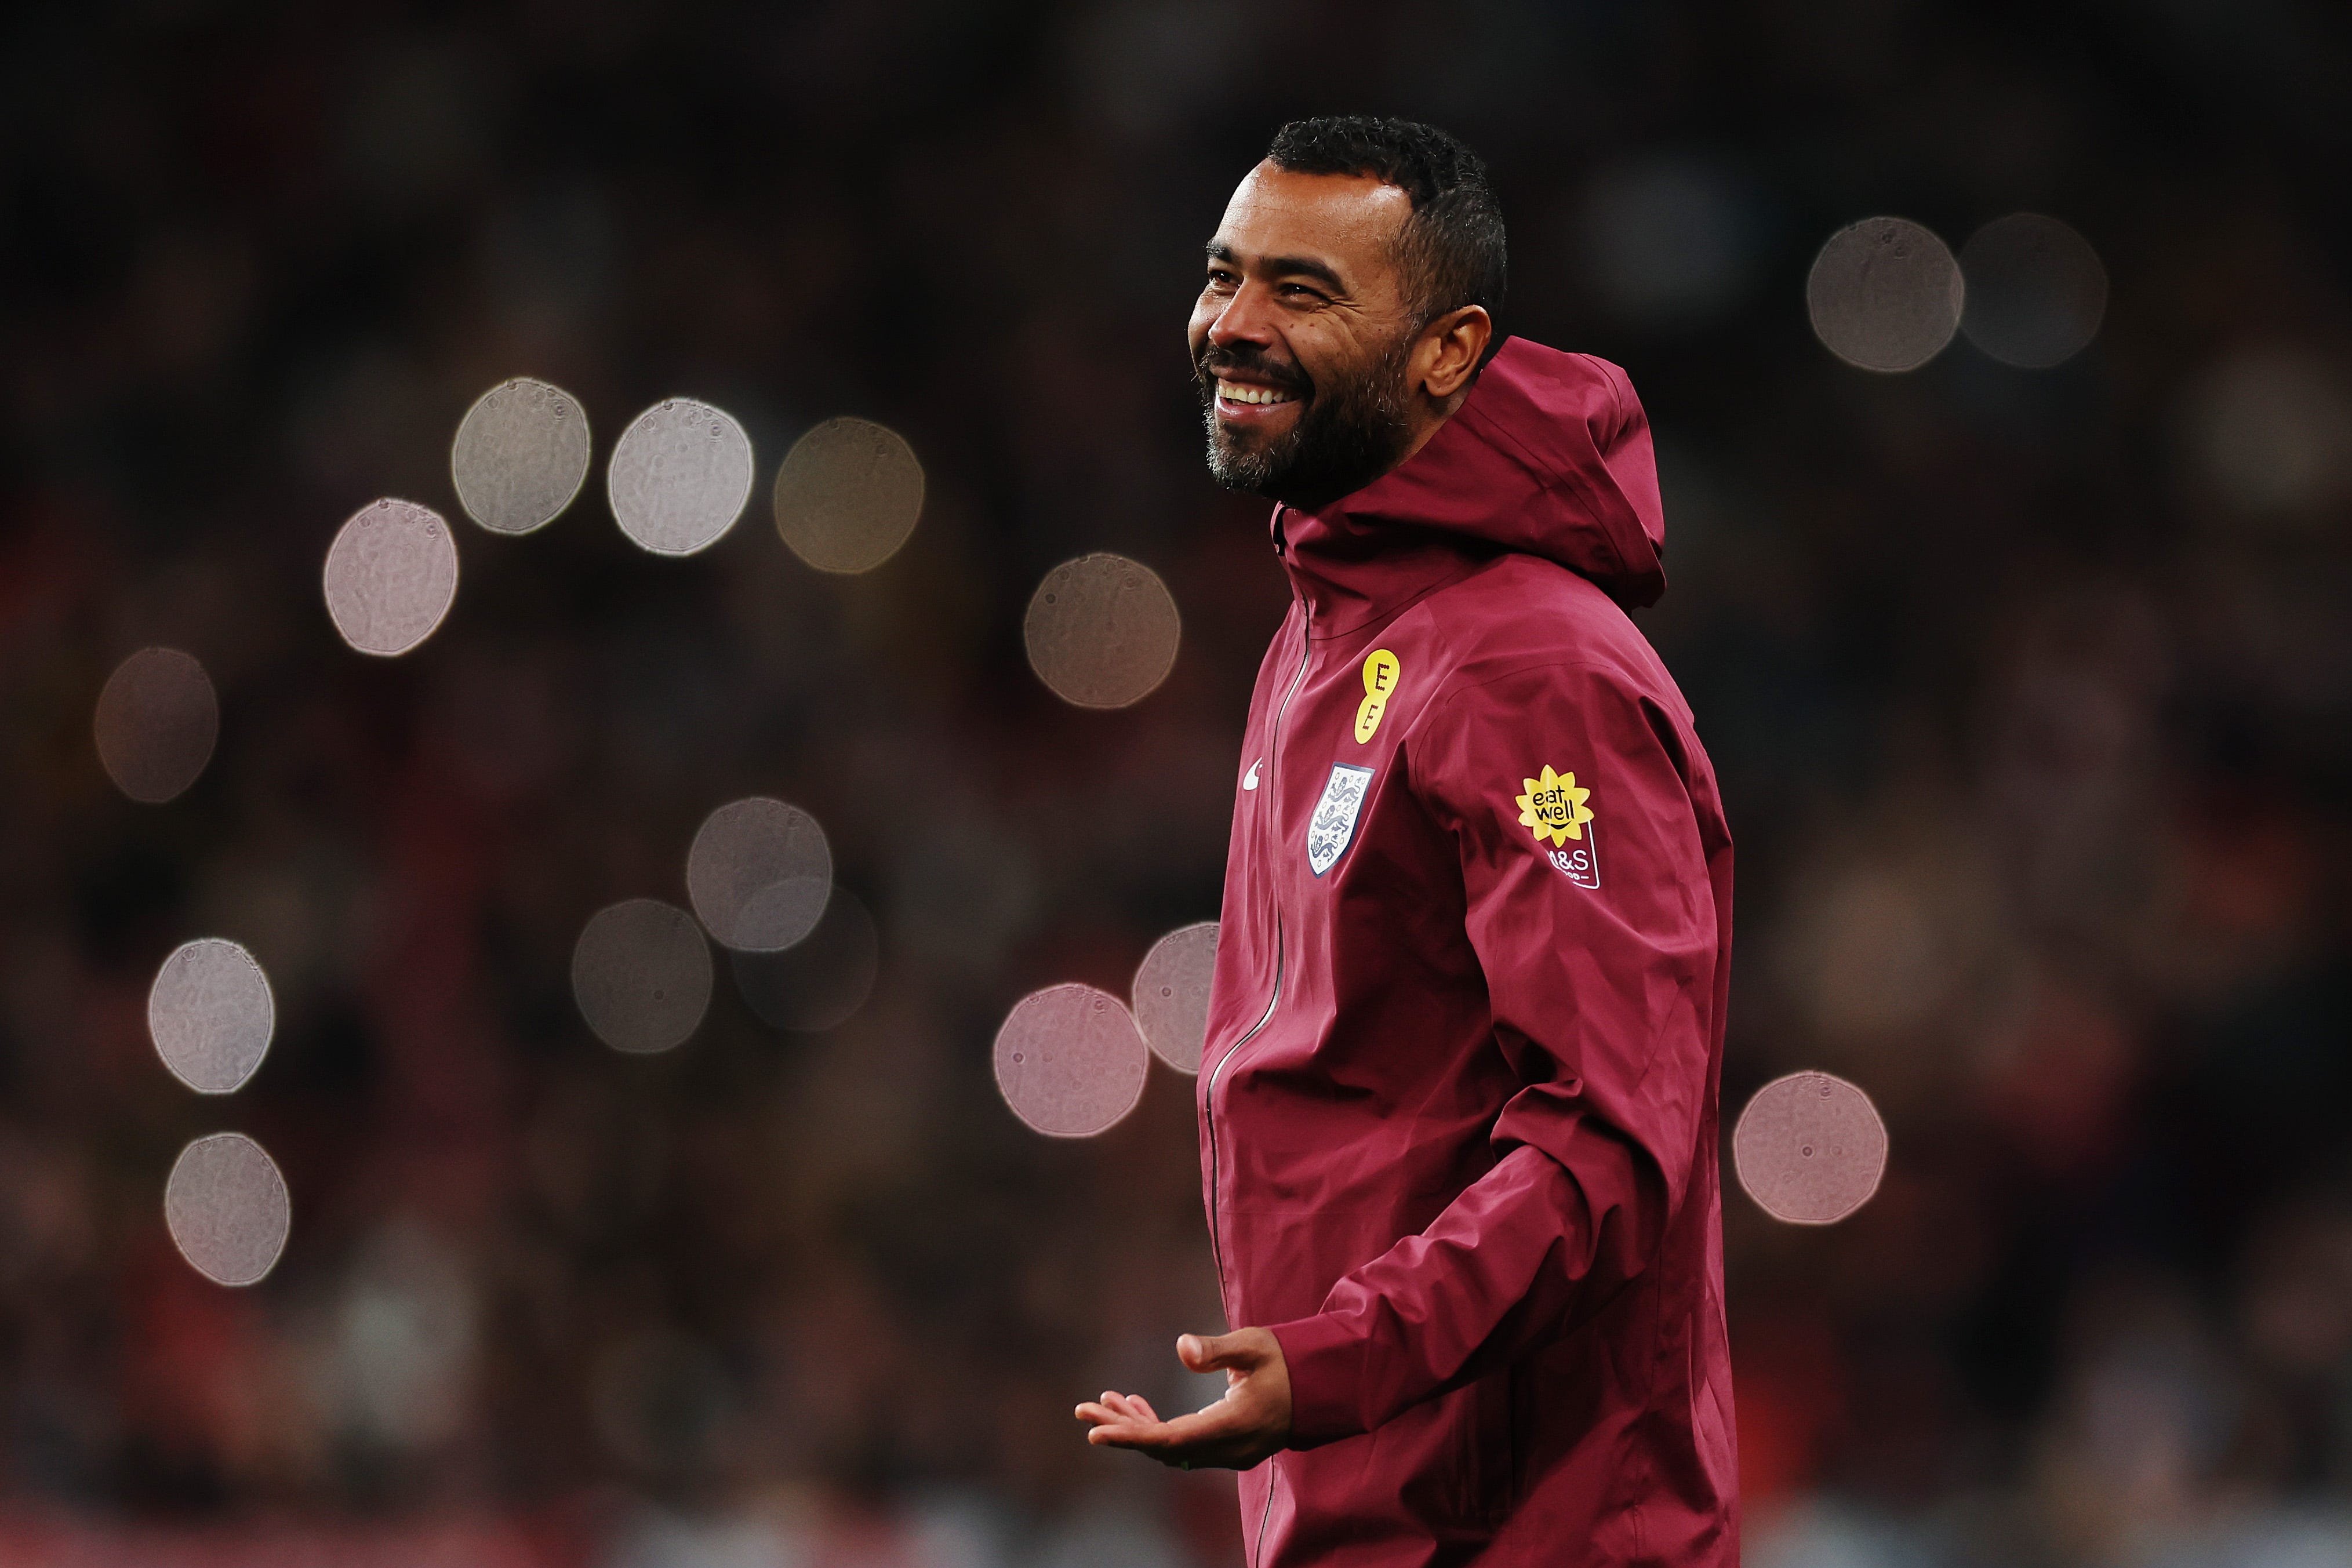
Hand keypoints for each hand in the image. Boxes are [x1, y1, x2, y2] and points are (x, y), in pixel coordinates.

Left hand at [1075, 1327, 1292, 1469]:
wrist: (1323, 1385)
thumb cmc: (1287, 1359)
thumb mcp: (1254, 1345)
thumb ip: (1217, 1349)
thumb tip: (1181, 1349)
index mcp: (1232, 1426)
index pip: (1171, 1441)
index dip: (1131, 1437)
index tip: (1096, 1431)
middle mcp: (1228, 1449)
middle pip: (1163, 1447)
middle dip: (1122, 1428)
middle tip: (1082, 1409)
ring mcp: (1229, 1453)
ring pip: (1170, 1447)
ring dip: (1137, 1427)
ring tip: (1105, 1400)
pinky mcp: (1227, 1447)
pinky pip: (1183, 1444)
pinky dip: (1157, 1427)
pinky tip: (1137, 1405)